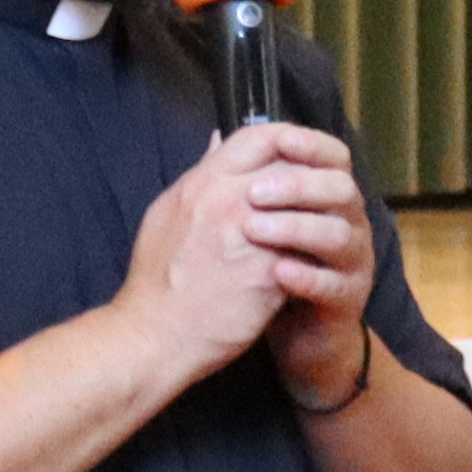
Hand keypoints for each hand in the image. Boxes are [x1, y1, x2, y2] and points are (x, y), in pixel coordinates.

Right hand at [115, 122, 317, 382]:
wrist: (154, 336)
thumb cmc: (156, 280)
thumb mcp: (166, 213)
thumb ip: (199, 177)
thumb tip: (218, 142)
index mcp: (201, 183)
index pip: (259, 135)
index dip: (286, 140)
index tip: (296, 156)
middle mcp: (227, 201)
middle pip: (291, 168)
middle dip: (310, 180)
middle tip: (315, 197)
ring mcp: (250, 236)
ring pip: (306, 209)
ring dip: (316, 217)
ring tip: (316, 231)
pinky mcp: (268, 273)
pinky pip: (305, 253)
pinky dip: (310, 257)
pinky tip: (307, 267)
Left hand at [237, 127, 375, 407]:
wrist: (294, 334)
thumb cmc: (270, 270)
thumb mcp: (253, 220)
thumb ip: (242, 179)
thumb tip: (218, 136)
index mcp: (327, 198)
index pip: (333, 157)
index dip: (311, 145)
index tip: (280, 142)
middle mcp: (348, 223)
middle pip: (339, 189)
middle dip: (297, 185)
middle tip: (254, 192)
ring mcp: (352, 263)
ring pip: (339, 235)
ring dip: (296, 228)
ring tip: (255, 230)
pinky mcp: (347, 301)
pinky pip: (333, 285)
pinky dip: (305, 277)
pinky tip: (277, 274)